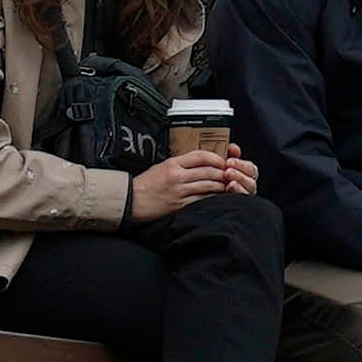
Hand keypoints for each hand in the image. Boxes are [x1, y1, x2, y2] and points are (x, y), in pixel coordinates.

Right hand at [133, 141, 255, 220]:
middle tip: (231, 173)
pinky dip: (212, 198)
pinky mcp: (178, 206)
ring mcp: (178, 192)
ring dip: (220, 185)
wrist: (130, 201)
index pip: (200, 156)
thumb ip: (180, 164)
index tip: (223, 161)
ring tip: (227, 185)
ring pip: (207, 186)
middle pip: (208, 171)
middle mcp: (177, 176)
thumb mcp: (162, 167)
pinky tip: (217, 197)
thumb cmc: (146, 184)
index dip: (215, 157)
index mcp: (173, 164)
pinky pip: (200, 200)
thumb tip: (201, 163)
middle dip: (222, 172)